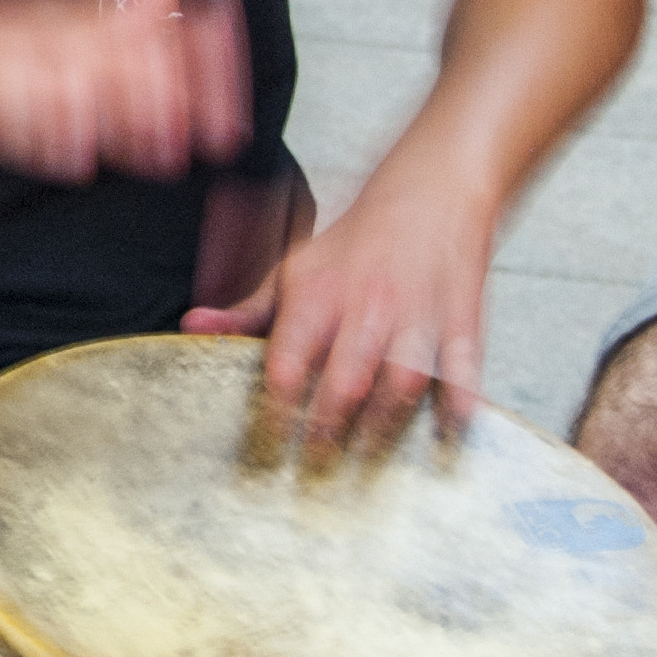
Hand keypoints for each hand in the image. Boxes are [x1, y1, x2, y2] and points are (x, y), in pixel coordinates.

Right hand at [0, 0, 248, 183]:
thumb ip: (59, 40)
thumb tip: (131, 35)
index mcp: (27, 16)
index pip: (119, 3)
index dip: (180, 20)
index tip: (231, 50)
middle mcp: (12, 31)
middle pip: (110, 38)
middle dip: (175, 76)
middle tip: (227, 120)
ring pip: (66, 73)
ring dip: (122, 109)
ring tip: (171, 148)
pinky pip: (0, 110)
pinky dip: (41, 129)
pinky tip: (76, 158)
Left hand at [184, 172, 496, 447]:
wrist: (432, 194)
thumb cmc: (357, 243)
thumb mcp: (295, 268)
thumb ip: (249, 310)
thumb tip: (192, 328)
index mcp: (318, 293)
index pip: (289, 358)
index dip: (278, 405)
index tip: (269, 441)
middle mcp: (367, 306)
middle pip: (346, 378)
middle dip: (328, 425)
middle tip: (315, 462)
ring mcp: (418, 316)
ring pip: (402, 381)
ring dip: (384, 425)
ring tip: (366, 459)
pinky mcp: (462, 324)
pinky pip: (463, 371)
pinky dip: (458, 405)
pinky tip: (447, 436)